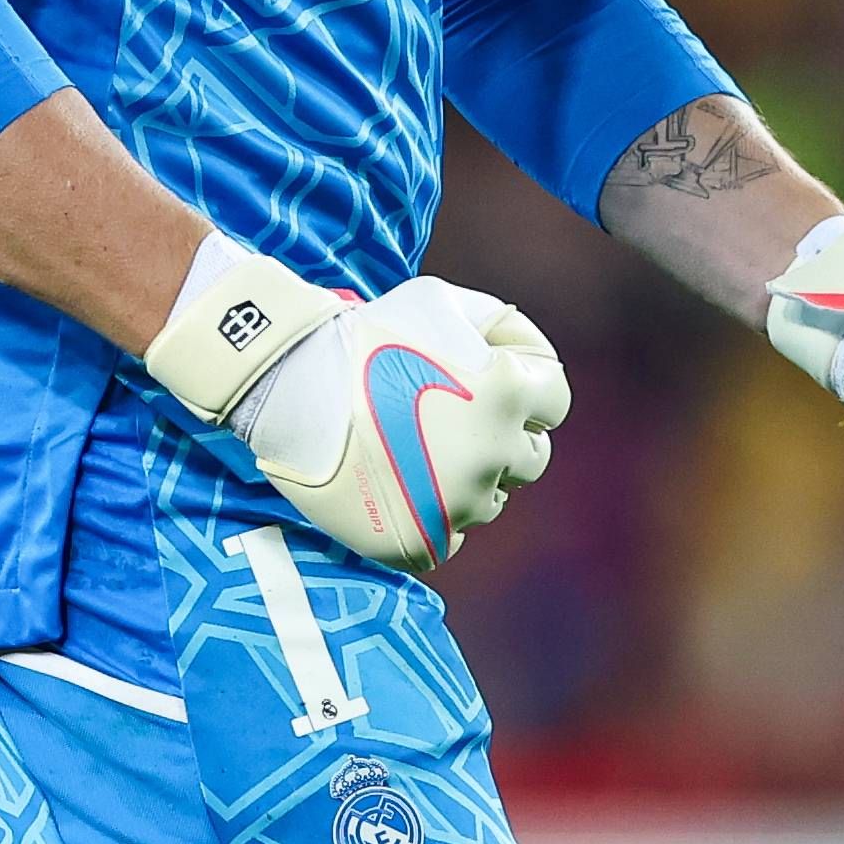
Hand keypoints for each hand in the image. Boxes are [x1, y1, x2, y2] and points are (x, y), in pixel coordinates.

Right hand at [144, 242, 571, 572]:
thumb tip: (523, 358)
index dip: (528, 389)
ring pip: (488, 500)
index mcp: (507, 395)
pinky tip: (400, 483)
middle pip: (529, 459)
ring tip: (417, 449)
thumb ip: (500, 327)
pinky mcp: (417, 541)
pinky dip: (433, 515)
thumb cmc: (367, 331)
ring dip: (467, 477)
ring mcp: (454, 505)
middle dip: (502, 437)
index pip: (554, 403)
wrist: (289, 376)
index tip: (492, 385)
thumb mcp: (444, 302)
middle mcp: (491, 454)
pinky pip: (448, 535)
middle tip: (452, 420)